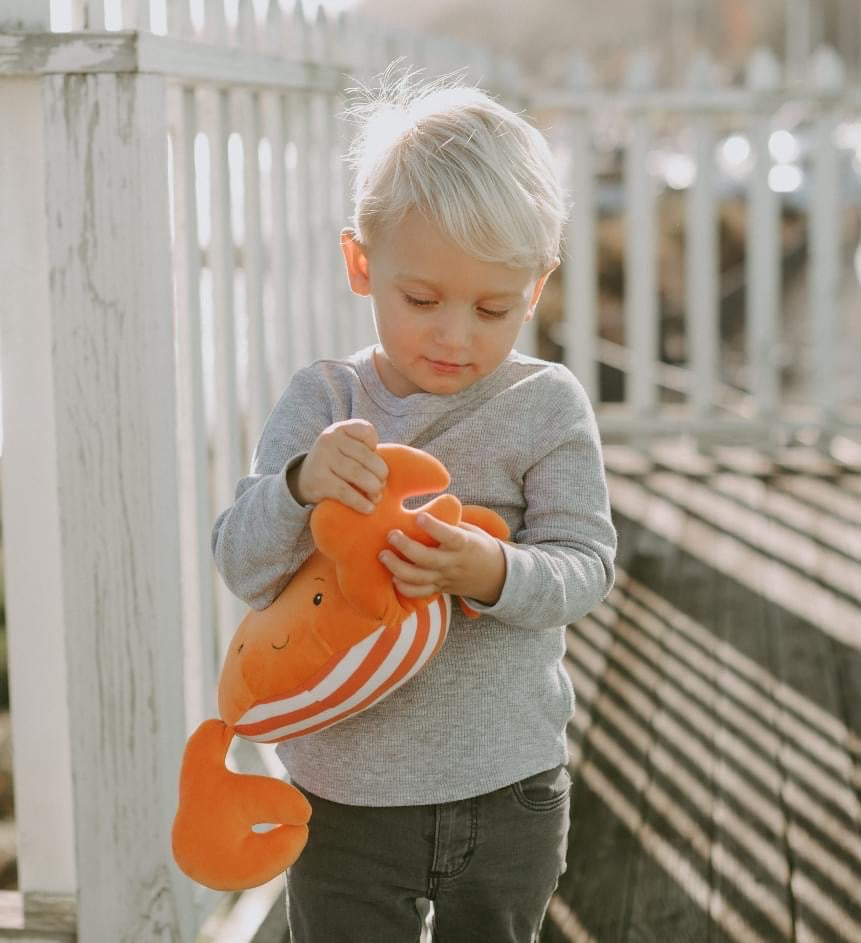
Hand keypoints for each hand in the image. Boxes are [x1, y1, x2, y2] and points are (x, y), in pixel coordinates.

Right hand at [288, 420, 387, 513]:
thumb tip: (388, 475)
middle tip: (381, 486)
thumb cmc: (336, 465)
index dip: (376, 448)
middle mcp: (329, 440)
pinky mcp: (319, 480)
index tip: (374, 463)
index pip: (367, 431)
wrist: (303, 480)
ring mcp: (322, 459)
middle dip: (380, 474)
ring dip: (373, 489)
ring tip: (377, 497)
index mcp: (340, 429)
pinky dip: (360, 502)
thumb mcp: (347, 450)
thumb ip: (366, 452)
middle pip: (366, 456)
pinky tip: (368, 508)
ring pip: (357, 474)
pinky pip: (345, 492)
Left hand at [379, 513, 505, 605]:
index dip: (434, 528)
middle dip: (407, 548)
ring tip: (383, 556)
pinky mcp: (439, 589)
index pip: (449, 537)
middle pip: (427, 559)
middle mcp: (453, 563)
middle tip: (391, 535)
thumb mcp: (470, 531)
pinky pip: (420, 593)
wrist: (494, 576)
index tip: (419, 516)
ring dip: (398, 568)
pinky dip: (405, 588)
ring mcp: (445, 578)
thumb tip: (423, 506)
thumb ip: (449, 523)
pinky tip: (393, 578)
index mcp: (464, 545)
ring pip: (420, 578)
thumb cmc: (477, 545)